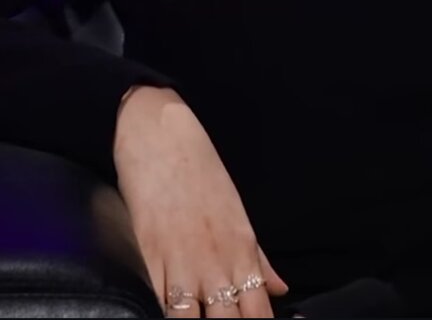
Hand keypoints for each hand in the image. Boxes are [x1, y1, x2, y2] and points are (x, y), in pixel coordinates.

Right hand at [113, 85, 288, 317]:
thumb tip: (280, 288)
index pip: (258, 313)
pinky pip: (157, 304)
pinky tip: (167, 314)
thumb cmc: (199, 168)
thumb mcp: (236, 210)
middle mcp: (216, 262)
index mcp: (242, 250)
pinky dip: (161, 314)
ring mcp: (181, 263)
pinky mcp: (148, 258)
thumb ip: (257, 256)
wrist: (161, 132)